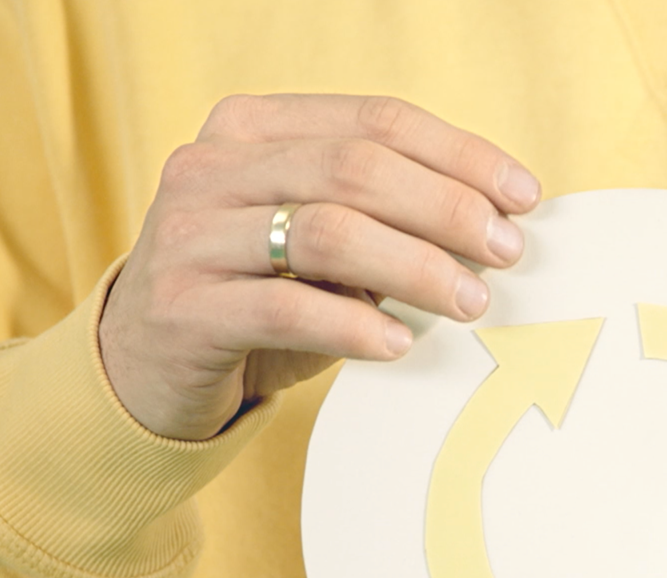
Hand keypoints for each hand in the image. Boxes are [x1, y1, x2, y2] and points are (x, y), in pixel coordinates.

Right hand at [97, 93, 540, 439]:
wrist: (143, 367)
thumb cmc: (255, 297)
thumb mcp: (315, 244)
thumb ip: (382, 219)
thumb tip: (496, 223)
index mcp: (250, 129)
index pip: (374, 120)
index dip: (459, 153)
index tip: (522, 195)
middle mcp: (211, 168)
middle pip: (355, 168)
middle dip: (447, 208)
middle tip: (506, 251)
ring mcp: (188, 235)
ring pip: (324, 232)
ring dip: (413, 266)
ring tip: (470, 300)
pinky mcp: (181, 309)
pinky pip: (284, 308)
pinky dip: (353, 324)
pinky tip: (399, 343)